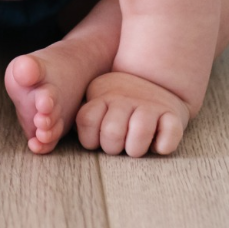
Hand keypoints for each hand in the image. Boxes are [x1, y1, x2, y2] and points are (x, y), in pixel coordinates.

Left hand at [75, 71, 190, 156]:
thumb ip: (84, 113)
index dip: (90, 139)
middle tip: (119, 143)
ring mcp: (150, 106)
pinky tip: (157, 143)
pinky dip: (162, 146)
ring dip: (136, 149)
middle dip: (113, 148)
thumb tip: (56, 134)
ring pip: (138, 137)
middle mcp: (125, 99)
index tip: (97, 138)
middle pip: (111, 135)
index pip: (87, 122)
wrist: (157, 78)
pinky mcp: (173, 114)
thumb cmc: (119, 99)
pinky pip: (168, 138)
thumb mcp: (98, 96)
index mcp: (103, 96)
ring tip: (135, 145)